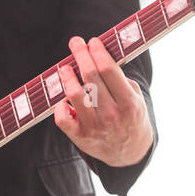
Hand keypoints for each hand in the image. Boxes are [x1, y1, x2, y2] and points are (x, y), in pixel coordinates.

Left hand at [53, 35, 153, 167]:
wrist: (129, 153)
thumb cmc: (130, 116)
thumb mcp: (135, 98)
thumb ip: (120, 79)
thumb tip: (98, 54)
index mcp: (128, 103)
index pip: (109, 70)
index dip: (98, 52)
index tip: (93, 41)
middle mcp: (111, 115)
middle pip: (90, 76)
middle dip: (81, 54)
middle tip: (76, 42)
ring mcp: (94, 127)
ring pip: (74, 94)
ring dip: (67, 76)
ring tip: (65, 68)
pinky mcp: (79, 137)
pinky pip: (61, 118)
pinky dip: (59, 105)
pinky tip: (64, 98)